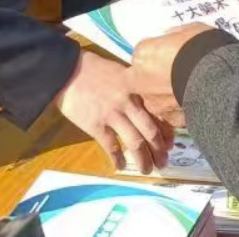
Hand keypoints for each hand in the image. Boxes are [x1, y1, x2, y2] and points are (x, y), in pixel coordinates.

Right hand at [55, 52, 171, 173]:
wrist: (67, 70)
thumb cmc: (93, 68)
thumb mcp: (120, 71)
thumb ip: (134, 87)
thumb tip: (146, 102)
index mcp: (136, 88)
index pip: (158, 113)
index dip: (166, 132)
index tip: (170, 143)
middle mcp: (128, 103)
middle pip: (150, 131)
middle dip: (159, 150)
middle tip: (163, 162)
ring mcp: (113, 115)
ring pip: (135, 142)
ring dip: (143, 159)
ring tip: (147, 169)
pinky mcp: (96, 125)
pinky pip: (111, 147)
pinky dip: (117, 159)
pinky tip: (120, 166)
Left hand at [131, 23, 214, 127]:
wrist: (220, 79)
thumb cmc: (203, 48)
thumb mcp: (188, 30)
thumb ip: (172, 37)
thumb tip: (171, 40)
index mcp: (142, 55)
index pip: (141, 54)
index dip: (155, 54)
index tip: (167, 53)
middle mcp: (142, 81)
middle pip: (142, 79)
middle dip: (154, 77)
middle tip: (174, 72)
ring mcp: (155, 104)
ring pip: (155, 99)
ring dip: (165, 95)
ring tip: (187, 88)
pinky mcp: (170, 119)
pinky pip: (172, 113)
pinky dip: (179, 109)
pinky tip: (194, 101)